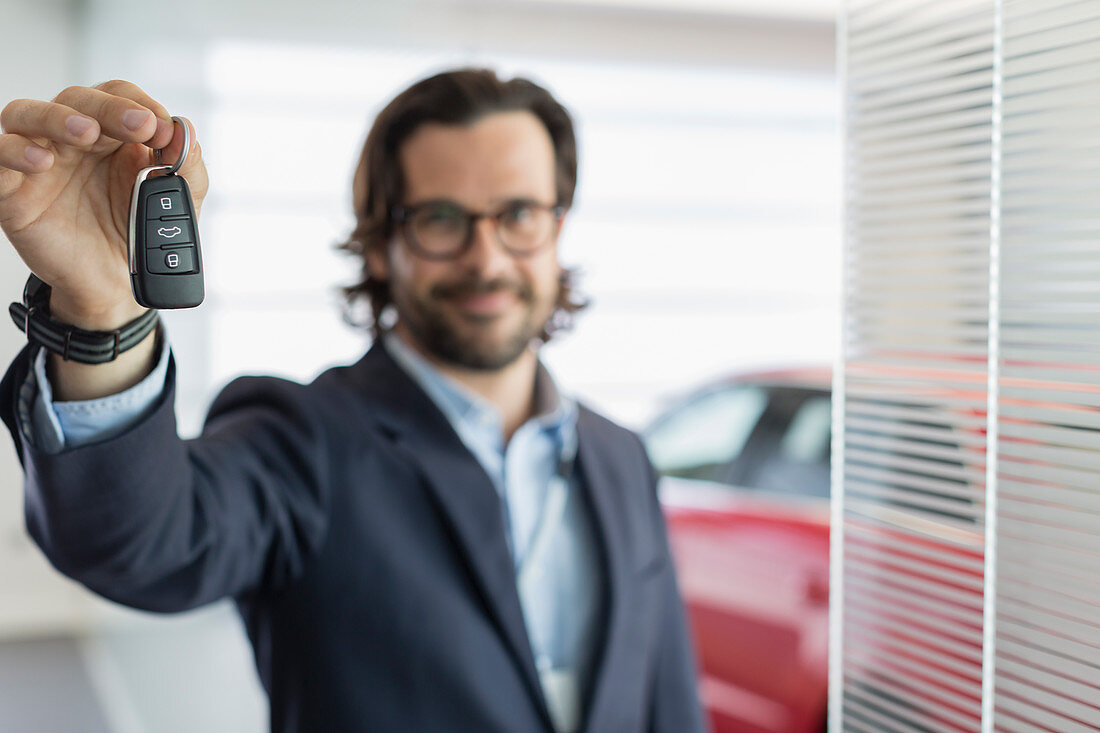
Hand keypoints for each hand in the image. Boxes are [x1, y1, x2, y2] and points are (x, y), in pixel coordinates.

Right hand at [0, 80, 208, 328]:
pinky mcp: (12, 192)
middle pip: (76, 99)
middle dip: (109, 108)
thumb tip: (184, 129)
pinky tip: (41, 161)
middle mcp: (71, 141)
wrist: (117, 286)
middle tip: (139, 126)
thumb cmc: (138, 234)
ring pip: (26, 115)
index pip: (116, 95)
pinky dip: (13, 152)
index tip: (161, 126)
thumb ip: (186, 166)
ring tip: (86, 133)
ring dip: (56, 116)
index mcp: (111, 135)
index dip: (138, 103)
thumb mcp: (177, 201)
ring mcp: (38, 163)